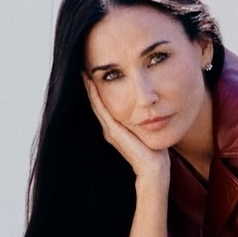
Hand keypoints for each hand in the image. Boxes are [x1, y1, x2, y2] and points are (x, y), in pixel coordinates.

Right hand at [83, 74, 169, 190]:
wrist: (153, 168)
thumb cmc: (154, 150)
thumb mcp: (147, 129)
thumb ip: (144, 119)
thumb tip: (150, 105)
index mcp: (116, 128)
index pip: (104, 106)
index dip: (98, 91)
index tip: (94, 75)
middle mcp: (109, 129)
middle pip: (96, 103)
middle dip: (90, 87)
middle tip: (83, 69)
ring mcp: (109, 130)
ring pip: (96, 104)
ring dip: (89, 88)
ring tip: (83, 73)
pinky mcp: (113, 131)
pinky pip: (101, 109)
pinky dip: (95, 96)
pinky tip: (91, 84)